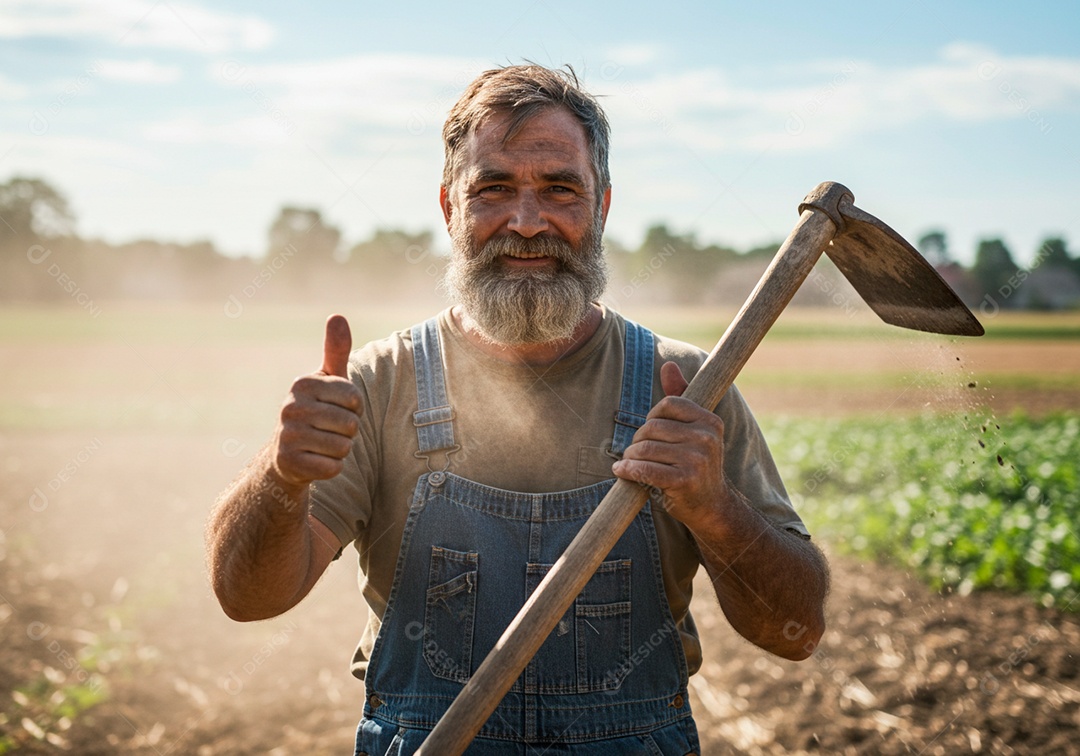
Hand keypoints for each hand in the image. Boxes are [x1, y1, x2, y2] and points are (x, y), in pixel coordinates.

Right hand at [270, 314, 362, 486]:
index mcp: (302, 384)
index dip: (355, 408)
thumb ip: (335, 351)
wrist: (286, 454)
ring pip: (343, 446)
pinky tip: (317, 461)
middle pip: (350, 423)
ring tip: (324, 444)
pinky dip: (332, 467)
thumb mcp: (327, 381)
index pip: (354, 398)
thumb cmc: (316, 410)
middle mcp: (291, 408)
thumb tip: (337, 315)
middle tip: (330, 430)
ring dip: (341, 450)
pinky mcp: (289, 463)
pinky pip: (333, 467)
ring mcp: (288, 436)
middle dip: (349, 430)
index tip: (338, 409)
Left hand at [612, 361, 730, 527]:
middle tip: (635, 453)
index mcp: (710, 420)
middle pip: (652, 427)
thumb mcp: (693, 429)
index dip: (652, 418)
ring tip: (628, 463)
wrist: (712, 506)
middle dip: (637, 440)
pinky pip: (645, 469)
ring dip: (630, 457)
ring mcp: (697, 460)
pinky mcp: (684, 481)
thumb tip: (668, 365)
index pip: (667, 404)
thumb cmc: (696, 464)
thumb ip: (680, 396)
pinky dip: (628, 470)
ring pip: (645, 448)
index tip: (651, 433)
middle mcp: (707, 437)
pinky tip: (621, 472)